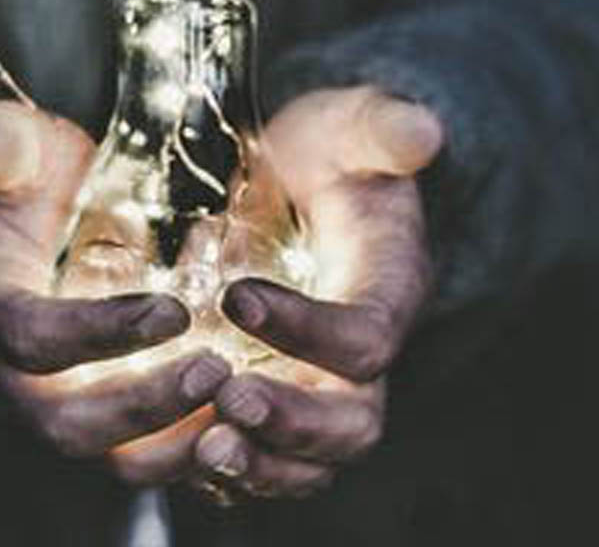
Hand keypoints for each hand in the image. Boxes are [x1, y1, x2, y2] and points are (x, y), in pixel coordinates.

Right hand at [0, 101, 231, 463]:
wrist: (40, 224)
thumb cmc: (30, 181)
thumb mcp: (14, 149)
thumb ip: (2, 143)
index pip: (32, 339)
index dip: (99, 332)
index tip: (172, 311)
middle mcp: (20, 379)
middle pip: (72, 425)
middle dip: (145, 407)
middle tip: (217, 371)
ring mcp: (70, 406)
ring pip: (119, 460)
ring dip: (182, 444)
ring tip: (247, 405)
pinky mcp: (117, 419)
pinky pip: (158, 455)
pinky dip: (206, 448)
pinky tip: (259, 421)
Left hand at [193, 86, 442, 499]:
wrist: (308, 184)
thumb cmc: (331, 155)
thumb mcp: (353, 127)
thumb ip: (383, 128)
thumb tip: (421, 131)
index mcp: (387, 292)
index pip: (365, 336)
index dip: (309, 329)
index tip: (237, 297)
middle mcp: (360, 357)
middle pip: (351, 423)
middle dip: (293, 423)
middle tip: (229, 401)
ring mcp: (319, 387)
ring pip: (309, 461)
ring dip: (259, 466)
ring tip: (204, 449)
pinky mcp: (277, 401)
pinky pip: (263, 459)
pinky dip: (227, 472)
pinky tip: (177, 454)